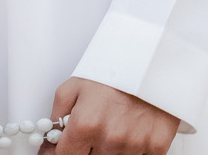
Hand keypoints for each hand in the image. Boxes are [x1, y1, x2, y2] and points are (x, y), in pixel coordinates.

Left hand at [50, 78, 177, 154]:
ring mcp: (134, 145)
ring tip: (112, 129)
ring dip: (108, 150)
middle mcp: (110, 138)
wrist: (151, 63)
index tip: (64, 149)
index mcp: (86, 124)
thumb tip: (51, 141)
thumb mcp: (74, 87)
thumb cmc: (113, 73)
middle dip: (86, 149)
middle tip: (91, 134)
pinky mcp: (156, 147)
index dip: (62, 153)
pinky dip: (130, 151)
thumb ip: (57, 117)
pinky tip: (129, 135)